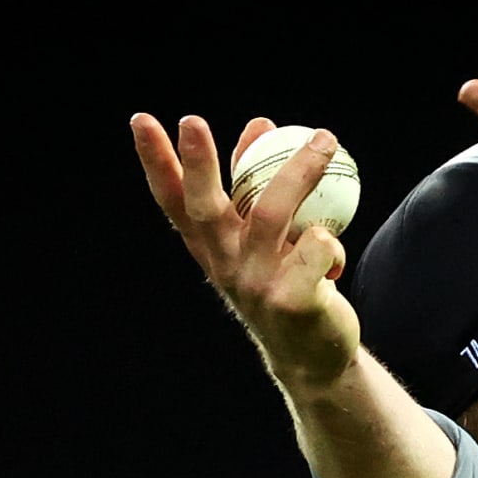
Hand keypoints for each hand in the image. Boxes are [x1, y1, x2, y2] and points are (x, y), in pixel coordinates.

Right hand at [130, 113, 359, 385]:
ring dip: (299, 171)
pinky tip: (337, 258)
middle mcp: (225, 265)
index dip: (156, 162)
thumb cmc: (287, 282)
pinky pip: (319, 248)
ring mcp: (255, 285)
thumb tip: (261, 123)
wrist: (312, 356)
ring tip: (325, 138)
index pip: (174, 200)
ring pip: (273, 215)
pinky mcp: (292, 301)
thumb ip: (257, 183)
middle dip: (198, 164)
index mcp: (211, 247)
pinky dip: (333, 241)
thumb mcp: (264, 235)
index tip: (141, 120)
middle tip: (191, 120)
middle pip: (206, 208)